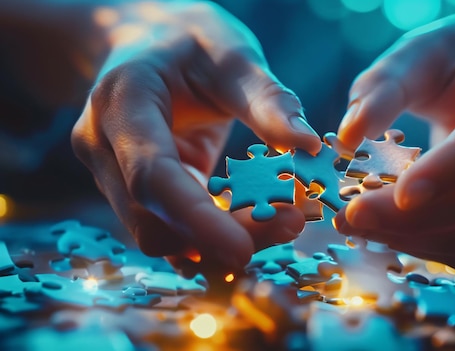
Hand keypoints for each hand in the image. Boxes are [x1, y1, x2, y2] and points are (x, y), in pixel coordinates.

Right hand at [71, 2, 320, 275]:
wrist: (146, 43)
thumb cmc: (188, 40)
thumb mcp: (231, 53)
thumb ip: (267, 100)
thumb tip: (309, 147)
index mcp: (121, 102)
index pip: (151, 176)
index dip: (196, 220)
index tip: (244, 249)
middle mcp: (103, 146)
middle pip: (155, 220)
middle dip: (222, 237)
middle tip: (292, 222)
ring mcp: (112, 173)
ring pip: (162, 235)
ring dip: (221, 242)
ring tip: (280, 220)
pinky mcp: (135, 190)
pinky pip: (172, 228)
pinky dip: (214, 233)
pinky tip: (254, 218)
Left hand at [334, 16, 454, 269]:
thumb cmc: (450, 60)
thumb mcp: (412, 55)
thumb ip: (381, 89)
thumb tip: (349, 136)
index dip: (453, 167)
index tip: (400, 194)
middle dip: (423, 216)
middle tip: (354, 217)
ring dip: (423, 238)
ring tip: (364, 225)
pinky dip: (436, 247)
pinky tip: (392, 232)